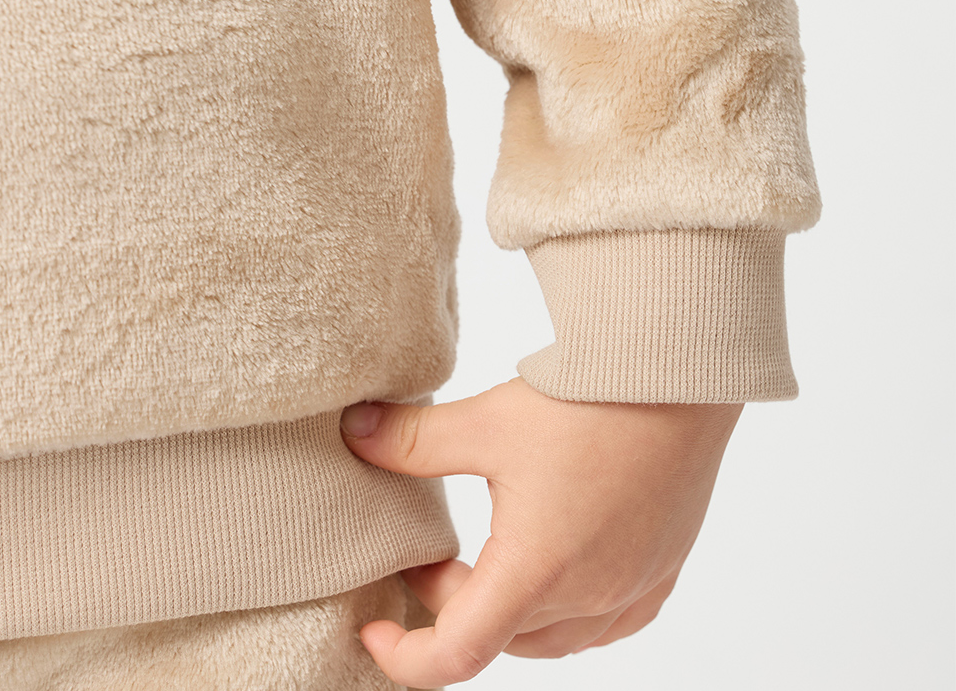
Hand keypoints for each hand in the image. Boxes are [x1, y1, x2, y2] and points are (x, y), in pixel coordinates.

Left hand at [340, 376, 741, 686]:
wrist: (680, 377)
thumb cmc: (591, 402)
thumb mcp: (488, 421)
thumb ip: (414, 440)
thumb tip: (355, 433)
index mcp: (536, 572)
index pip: (455, 656)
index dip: (403, 658)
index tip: (374, 627)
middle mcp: (588, 598)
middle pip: (497, 636)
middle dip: (450, 603)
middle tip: (428, 549)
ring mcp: (631, 592)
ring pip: (549, 637)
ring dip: (506, 609)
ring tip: (486, 553)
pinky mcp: (661, 574)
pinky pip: (601, 622)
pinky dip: (563, 607)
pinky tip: (554, 562)